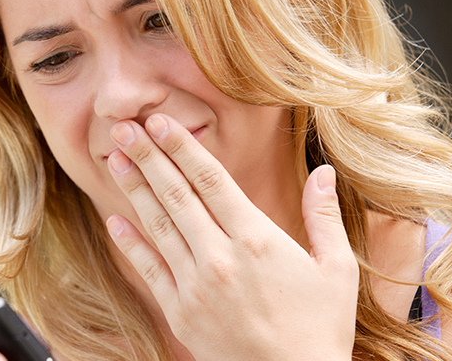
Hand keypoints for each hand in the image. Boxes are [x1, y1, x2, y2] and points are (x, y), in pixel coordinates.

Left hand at [105, 113, 358, 359]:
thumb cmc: (320, 328)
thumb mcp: (336, 269)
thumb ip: (324, 217)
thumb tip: (323, 171)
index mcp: (258, 240)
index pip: (210, 181)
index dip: (182, 148)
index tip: (160, 122)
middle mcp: (220, 258)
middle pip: (177, 196)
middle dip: (148, 158)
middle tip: (124, 128)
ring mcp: (196, 286)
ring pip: (158, 226)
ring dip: (134, 190)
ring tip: (115, 160)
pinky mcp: (180, 312)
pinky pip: (150, 270)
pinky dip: (131, 243)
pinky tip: (115, 220)